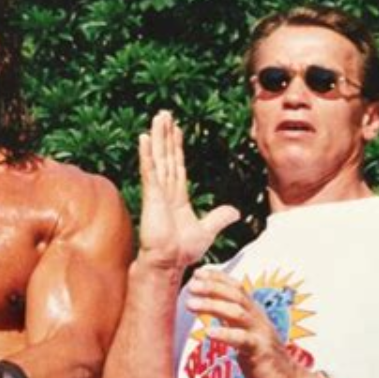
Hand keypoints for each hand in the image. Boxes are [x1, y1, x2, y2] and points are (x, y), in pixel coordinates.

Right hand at [138, 111, 239, 269]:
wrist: (168, 263)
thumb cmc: (182, 251)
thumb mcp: (208, 231)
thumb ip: (219, 218)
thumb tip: (235, 211)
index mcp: (176, 197)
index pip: (176, 165)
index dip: (176, 147)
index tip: (176, 130)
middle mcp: (165, 191)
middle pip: (166, 156)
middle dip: (165, 135)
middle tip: (164, 114)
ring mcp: (156, 192)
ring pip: (158, 158)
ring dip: (157, 137)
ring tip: (157, 117)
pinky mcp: (151, 196)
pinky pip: (149, 170)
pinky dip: (146, 154)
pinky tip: (143, 138)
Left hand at [186, 268, 326, 377]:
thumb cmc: (261, 357)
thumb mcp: (245, 332)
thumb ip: (230, 319)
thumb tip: (208, 305)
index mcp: (253, 312)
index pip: (236, 288)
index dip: (218, 278)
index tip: (198, 272)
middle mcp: (258, 318)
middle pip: (235, 295)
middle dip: (212, 287)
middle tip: (191, 285)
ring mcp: (260, 333)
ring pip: (237, 313)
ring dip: (212, 305)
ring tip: (190, 304)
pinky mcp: (261, 352)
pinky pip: (243, 340)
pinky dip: (225, 334)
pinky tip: (209, 332)